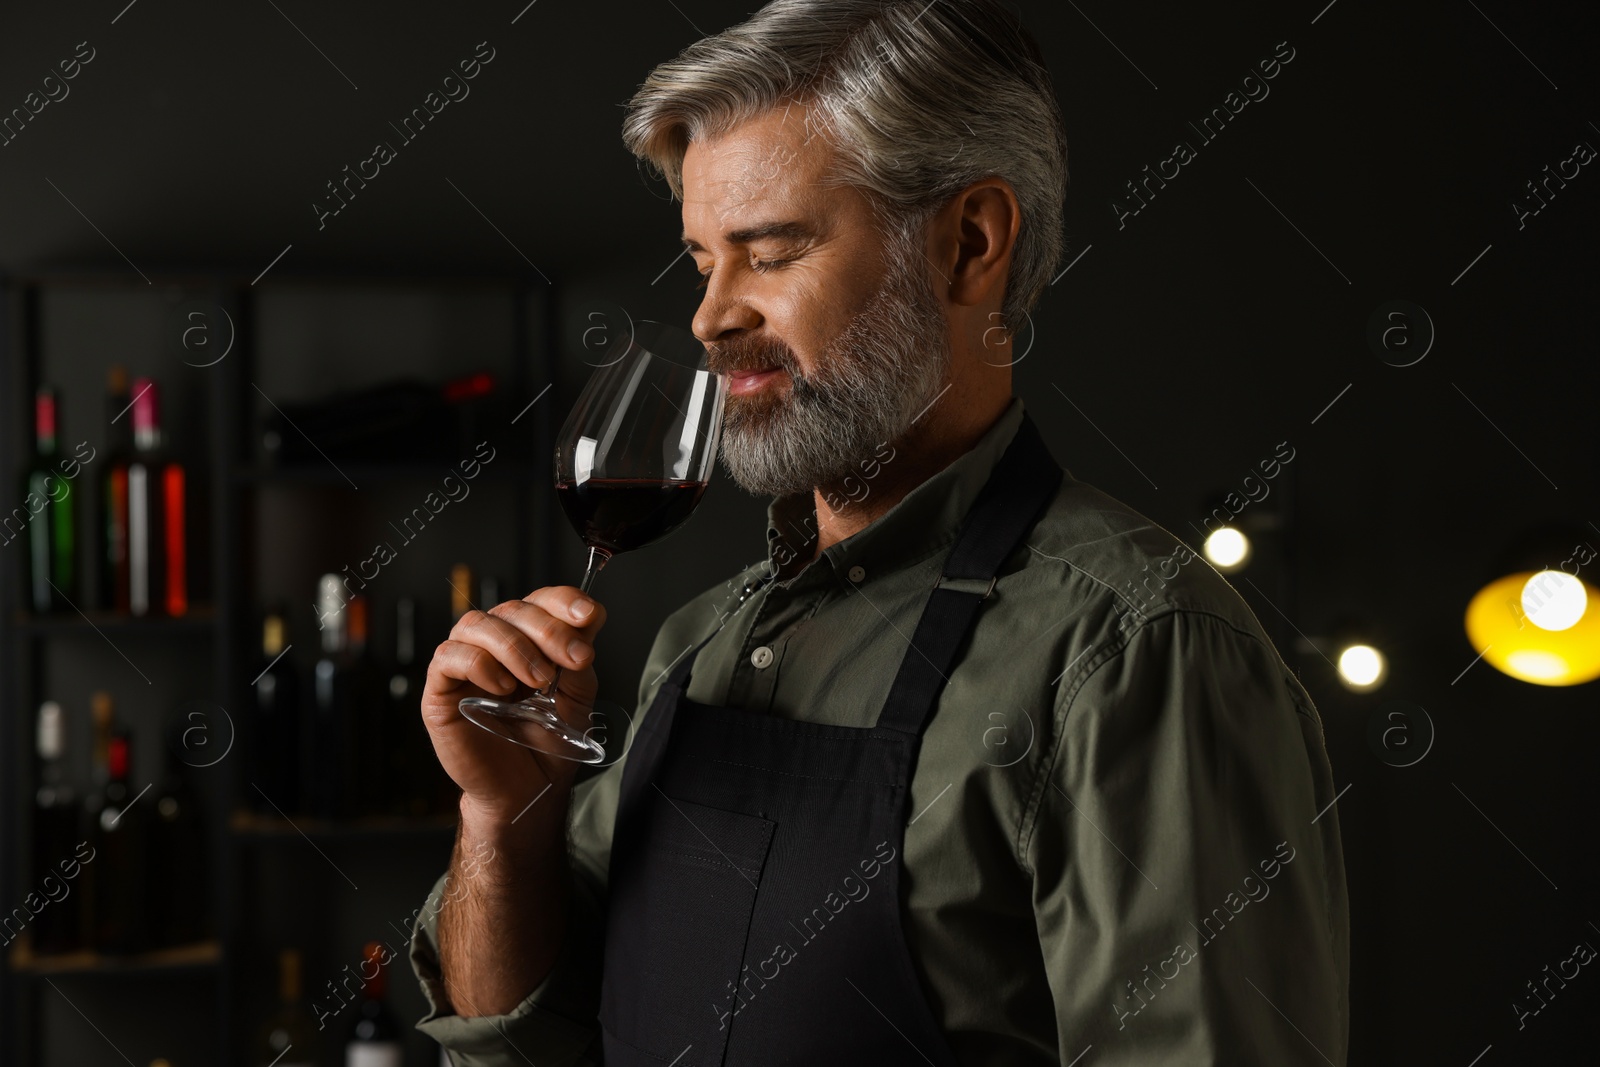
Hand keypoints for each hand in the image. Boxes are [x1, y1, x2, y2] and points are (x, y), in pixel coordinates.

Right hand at [422, 587, 607, 822]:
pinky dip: (479, 664)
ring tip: (539, 680)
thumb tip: (587, 623)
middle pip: (513, 609)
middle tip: (573, 658)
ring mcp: (466, 664)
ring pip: (478, 623)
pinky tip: (502, 688)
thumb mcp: (577, 701)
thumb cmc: (548, 746)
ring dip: (515, 646)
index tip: (589, 614)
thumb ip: (579, 663)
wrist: (526, 792)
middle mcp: (496, 645)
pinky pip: (448, 656)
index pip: (541, 602)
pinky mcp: (441, 689)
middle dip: (549, 629)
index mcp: (530, 641)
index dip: (564, 600)